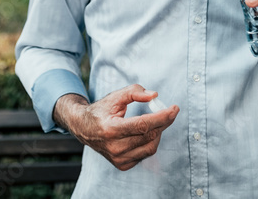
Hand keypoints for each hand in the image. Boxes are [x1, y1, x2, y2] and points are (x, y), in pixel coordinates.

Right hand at [54, 84, 178, 170]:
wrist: (83, 128)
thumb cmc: (101, 111)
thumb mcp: (114, 97)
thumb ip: (134, 92)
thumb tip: (154, 96)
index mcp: (110, 129)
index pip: (143, 125)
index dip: (161, 117)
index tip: (174, 109)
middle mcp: (114, 147)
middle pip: (148, 135)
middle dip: (164, 122)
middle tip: (170, 111)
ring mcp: (118, 158)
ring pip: (150, 147)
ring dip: (158, 132)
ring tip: (157, 121)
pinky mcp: (122, 164)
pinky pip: (145, 154)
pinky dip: (150, 142)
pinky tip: (147, 133)